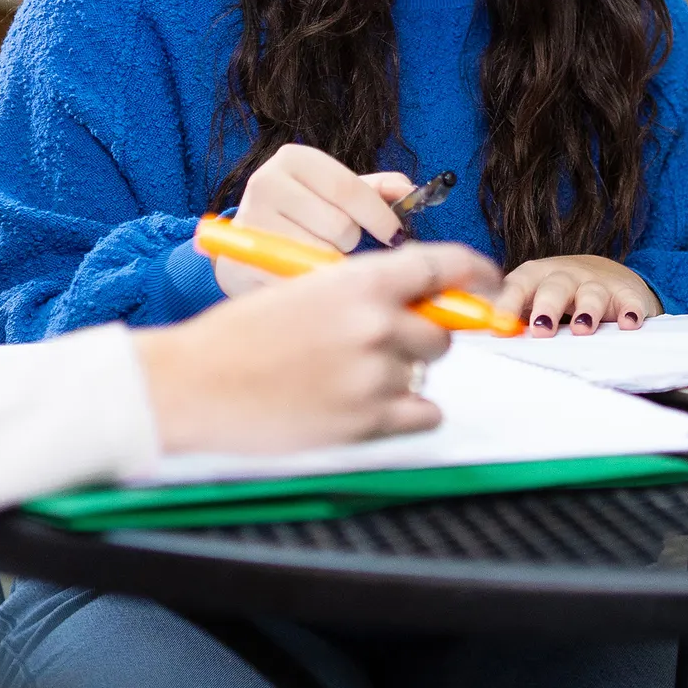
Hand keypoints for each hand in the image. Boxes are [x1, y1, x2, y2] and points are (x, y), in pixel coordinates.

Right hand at [138, 242, 500, 453]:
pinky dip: (406, 413)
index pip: (443, 266)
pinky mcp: (367, 421)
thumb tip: (420, 301)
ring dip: (402, 374)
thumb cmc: (241, 337)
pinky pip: (423, 414)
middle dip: (420, 335)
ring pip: (426, 372)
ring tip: (347, 377)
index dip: (476, 272)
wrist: (194, 385)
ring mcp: (375, 375)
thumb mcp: (306, 291)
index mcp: (360, 281)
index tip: (492, 283)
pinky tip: (366, 406)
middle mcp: (376, 323)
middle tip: (378, 345)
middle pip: (441, 328)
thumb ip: (364, 292)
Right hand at [213, 144, 413, 297]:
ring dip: (330, 263)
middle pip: (339, 226)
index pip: (349, 189)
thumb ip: (374, 190)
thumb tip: (410, 190)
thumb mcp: (335, 195)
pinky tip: (301, 274)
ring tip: (314, 255)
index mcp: (295, 159)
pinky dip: (311, 281)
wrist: (244, 247)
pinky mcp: (244, 257)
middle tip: (339, 244)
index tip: (396, 236)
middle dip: (350, 243)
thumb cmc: (300, 217)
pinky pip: (300, 278)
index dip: (379, 216)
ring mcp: (251, 220)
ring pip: (322, 255)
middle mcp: (266, 182)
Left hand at [498, 255, 662, 334]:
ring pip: (590, 293)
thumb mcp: (532, 300)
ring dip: (586, 309)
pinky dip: (630, 310)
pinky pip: (628, 300)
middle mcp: (564, 276)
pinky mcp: (625, 294)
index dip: (508, 303)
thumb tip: (474, 336)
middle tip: (541, 330)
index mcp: (534, 277)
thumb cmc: (558, 296)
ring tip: (583, 329)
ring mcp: (596, 283)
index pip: (517, 286)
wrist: (606, 275)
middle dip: (547, 307)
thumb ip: (510, 317)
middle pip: (554, 287)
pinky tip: (629, 323)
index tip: (499, 323)